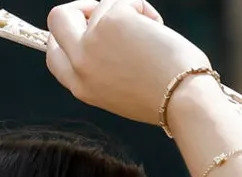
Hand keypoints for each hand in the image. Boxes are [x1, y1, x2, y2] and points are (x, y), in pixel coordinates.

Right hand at [45, 0, 211, 124]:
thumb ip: (104, 70)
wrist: (186, 101)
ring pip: (102, 6)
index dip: (67, 37)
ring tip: (153, 39)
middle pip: (58, 18)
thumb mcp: (122, 92)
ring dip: (129, 14)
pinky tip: (159, 32)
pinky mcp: (112, 19)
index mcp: (81, 86)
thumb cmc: (168, 99)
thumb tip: (105, 40)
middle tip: (110, 12)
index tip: (86, 27)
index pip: (54, 54)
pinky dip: (143, 9)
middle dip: (82, 8)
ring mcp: (92, 39)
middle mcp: (80, 63)